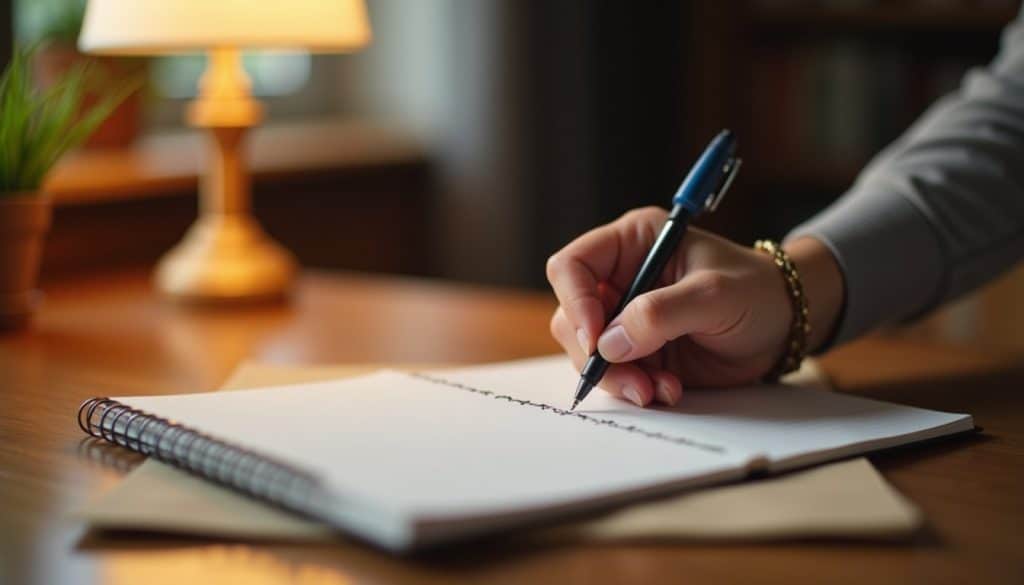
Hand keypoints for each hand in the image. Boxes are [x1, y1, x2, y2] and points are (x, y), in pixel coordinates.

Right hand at [546, 206, 842, 406]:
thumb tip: (609, 342)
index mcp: (631, 244)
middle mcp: (620, 278)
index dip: (575, 302)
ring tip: (659, 390)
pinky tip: (670, 390)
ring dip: (619, 379)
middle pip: (572, 317)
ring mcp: (625, 318)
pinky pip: (615, 375)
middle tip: (634, 381)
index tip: (595, 340)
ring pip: (589, 353)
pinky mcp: (637, 351)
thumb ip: (662, 313)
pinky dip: (636, 389)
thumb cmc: (757, 291)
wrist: (785, 326)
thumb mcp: (715, 295)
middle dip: (597, 355)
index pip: (573, 267)